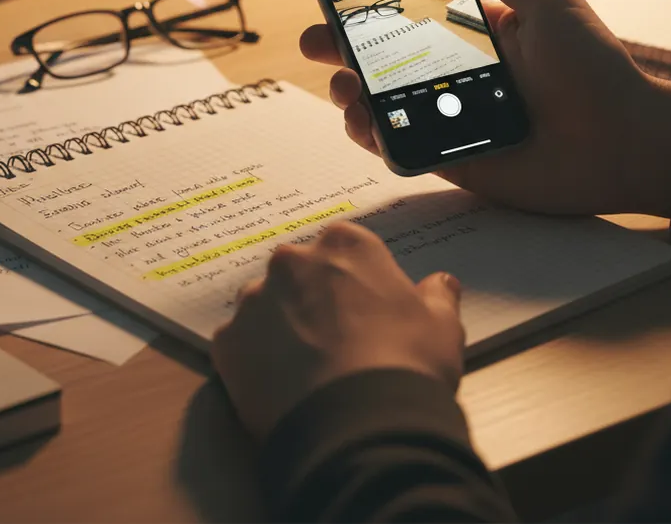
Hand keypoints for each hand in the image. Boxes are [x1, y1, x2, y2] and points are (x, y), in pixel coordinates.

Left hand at [211, 221, 463, 440]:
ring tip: (302, 371)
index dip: (353, 283)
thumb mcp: (442, 326)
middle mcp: (293, 261)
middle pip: (298, 274)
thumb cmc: (407, 363)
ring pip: (263, 307)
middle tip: (332, 342)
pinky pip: (238, 347)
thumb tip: (441, 283)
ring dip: (277, 328)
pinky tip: (277, 390)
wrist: (360, 424)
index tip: (363, 312)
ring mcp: (254, 300)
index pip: (344, 250)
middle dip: (310, 299)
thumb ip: (437, 296)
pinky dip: (252, 363)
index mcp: (345, 244)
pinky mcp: (227, 342)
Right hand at [301, 0, 670, 217]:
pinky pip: (396, 145)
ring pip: (378, 102)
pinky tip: (362, 120)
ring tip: (345, 85)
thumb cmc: (594, 67)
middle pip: (380, 58)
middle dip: (340, 47)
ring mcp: (445, 115)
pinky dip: (370, 134)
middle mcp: (451, 73)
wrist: (624, 142)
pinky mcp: (446, 155)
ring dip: (349, 91)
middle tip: (317, 40)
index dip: (369, 6)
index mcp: (470, 34)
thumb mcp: (548, 1)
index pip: (407, 15)